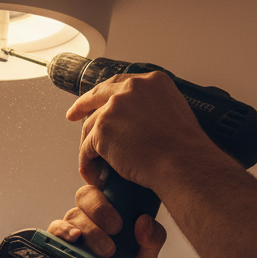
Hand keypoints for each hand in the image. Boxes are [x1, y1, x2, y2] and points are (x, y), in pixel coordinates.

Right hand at [47, 184, 166, 257]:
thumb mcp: (146, 255)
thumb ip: (153, 238)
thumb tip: (144, 221)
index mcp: (110, 209)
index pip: (104, 184)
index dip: (102, 178)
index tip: (114, 203)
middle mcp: (87, 214)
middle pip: (86, 195)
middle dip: (101, 209)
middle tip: (116, 229)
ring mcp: (70, 227)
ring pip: (74, 215)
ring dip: (90, 230)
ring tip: (106, 250)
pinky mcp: (56, 243)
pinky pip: (54, 231)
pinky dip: (64, 232)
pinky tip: (74, 239)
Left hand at [67, 71, 216, 191]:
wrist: (181, 162)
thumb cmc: (184, 148)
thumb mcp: (174, 113)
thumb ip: (153, 109)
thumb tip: (138, 122)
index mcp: (153, 82)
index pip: (119, 84)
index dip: (104, 94)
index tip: (94, 100)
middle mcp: (131, 89)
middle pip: (97, 96)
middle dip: (81, 105)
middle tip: (72, 115)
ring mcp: (114, 108)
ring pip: (90, 127)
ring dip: (89, 148)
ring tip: (95, 166)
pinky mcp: (102, 130)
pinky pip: (86, 149)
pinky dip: (88, 164)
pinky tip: (93, 175)